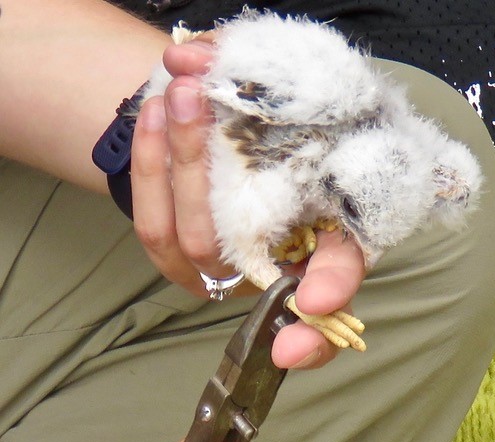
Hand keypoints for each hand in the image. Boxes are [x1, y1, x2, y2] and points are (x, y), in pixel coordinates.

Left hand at [131, 34, 365, 369]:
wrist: (254, 160)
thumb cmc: (304, 147)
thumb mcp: (329, 133)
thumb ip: (311, 120)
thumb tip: (242, 86)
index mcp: (330, 244)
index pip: (341, 275)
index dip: (333, 289)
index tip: (318, 298)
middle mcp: (278, 268)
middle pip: (246, 245)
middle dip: (205, 169)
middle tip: (195, 96)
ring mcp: (227, 272)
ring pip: (193, 238)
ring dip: (176, 159)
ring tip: (176, 95)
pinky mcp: (182, 264)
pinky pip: (155, 230)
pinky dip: (148, 170)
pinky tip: (153, 119)